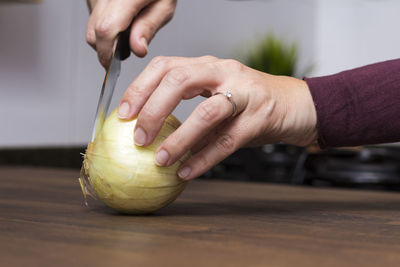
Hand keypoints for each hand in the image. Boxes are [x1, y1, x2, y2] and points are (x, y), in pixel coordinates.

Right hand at [86, 0, 176, 67]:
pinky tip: (121, 22)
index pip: (106, 29)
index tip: (113, 67)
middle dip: (106, 51)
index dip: (108, 53)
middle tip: (123, 53)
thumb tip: (137, 50)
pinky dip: (104, 27)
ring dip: (105, 40)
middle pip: (94, 32)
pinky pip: (93, 17)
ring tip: (126, 34)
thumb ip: (149, 27)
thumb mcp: (165, 6)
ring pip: (91, 27)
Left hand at [117, 56, 317, 179]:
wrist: (296, 105)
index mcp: (207, 65)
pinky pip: (227, 140)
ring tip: (160, 159)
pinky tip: (187, 172)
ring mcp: (245, 93)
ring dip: (180, 137)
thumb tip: (150, 135)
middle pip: (181, 80)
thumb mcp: (216, 97)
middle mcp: (224, 72)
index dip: (140, 88)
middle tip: (138, 138)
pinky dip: (204, 158)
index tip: (123, 114)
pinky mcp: (260, 117)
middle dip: (153, 109)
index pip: (166, 66)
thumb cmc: (249, 103)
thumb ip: (189, 110)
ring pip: (207, 111)